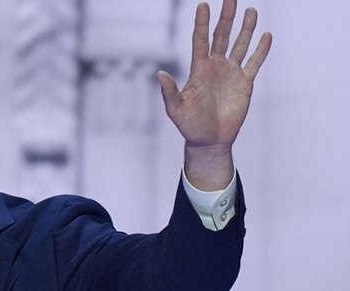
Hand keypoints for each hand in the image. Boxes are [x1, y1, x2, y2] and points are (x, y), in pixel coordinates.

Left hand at [157, 0, 271, 189]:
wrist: (209, 140)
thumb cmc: (189, 126)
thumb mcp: (176, 109)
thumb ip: (169, 92)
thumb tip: (160, 74)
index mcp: (198, 69)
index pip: (200, 40)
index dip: (202, 23)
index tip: (203, 4)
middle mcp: (215, 67)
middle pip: (221, 36)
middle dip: (226, 17)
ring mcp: (230, 74)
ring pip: (239, 45)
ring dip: (245, 28)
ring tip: (251, 11)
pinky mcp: (244, 84)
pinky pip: (254, 63)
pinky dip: (261, 50)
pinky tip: (266, 35)